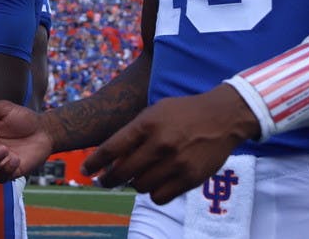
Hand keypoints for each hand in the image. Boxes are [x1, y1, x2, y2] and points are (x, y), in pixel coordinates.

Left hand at [81, 84, 255, 204]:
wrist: (222, 117)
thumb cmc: (183, 113)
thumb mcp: (154, 112)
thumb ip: (133, 133)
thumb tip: (111, 159)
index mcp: (147, 123)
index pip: (112, 148)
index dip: (95, 163)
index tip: (87, 171)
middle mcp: (160, 143)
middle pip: (123, 172)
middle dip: (109, 179)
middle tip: (105, 181)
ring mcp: (175, 162)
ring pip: (140, 187)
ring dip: (136, 183)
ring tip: (140, 175)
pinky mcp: (189, 178)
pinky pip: (160, 196)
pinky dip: (154, 192)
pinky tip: (157, 182)